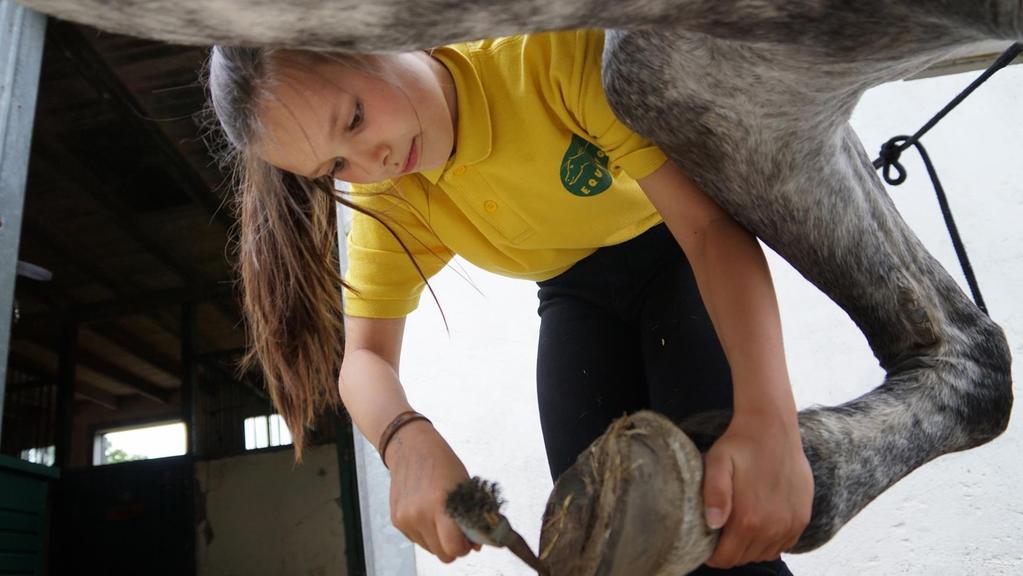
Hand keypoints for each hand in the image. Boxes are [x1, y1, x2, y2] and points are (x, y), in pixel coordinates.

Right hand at [386, 421, 481, 562]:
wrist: (411, 448)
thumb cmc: (443, 464)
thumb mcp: (464, 487)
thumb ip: (471, 517)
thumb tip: (475, 545)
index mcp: (439, 505)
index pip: (453, 548)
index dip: (464, 548)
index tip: (469, 540)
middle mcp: (419, 515)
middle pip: (442, 554)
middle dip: (454, 547)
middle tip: (460, 532)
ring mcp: (405, 519)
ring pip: (430, 549)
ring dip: (439, 540)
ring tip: (443, 518)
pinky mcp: (396, 520)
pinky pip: (417, 539)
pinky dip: (426, 532)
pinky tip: (429, 512)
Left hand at [701, 411, 812, 567]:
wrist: (773, 428)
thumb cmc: (740, 445)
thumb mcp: (717, 463)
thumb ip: (713, 493)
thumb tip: (713, 524)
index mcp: (748, 519)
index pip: (725, 559)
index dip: (711, 555)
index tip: (706, 541)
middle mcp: (772, 527)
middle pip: (743, 559)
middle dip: (728, 550)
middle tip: (720, 531)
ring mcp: (790, 524)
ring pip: (763, 554)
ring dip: (748, 547)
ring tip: (737, 525)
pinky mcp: (802, 518)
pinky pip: (782, 545)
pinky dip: (769, 542)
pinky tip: (758, 523)